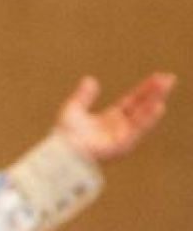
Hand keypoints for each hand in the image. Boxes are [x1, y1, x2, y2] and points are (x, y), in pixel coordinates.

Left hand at [54, 73, 173, 163]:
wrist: (60, 152)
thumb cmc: (65, 136)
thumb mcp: (74, 109)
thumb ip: (84, 96)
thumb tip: (90, 80)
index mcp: (111, 118)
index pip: (133, 101)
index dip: (145, 90)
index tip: (158, 77)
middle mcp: (120, 127)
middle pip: (142, 106)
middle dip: (155, 93)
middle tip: (169, 78)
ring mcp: (123, 136)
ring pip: (143, 116)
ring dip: (155, 101)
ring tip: (166, 86)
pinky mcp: (122, 145)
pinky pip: (137, 129)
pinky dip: (148, 118)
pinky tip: (158, 106)